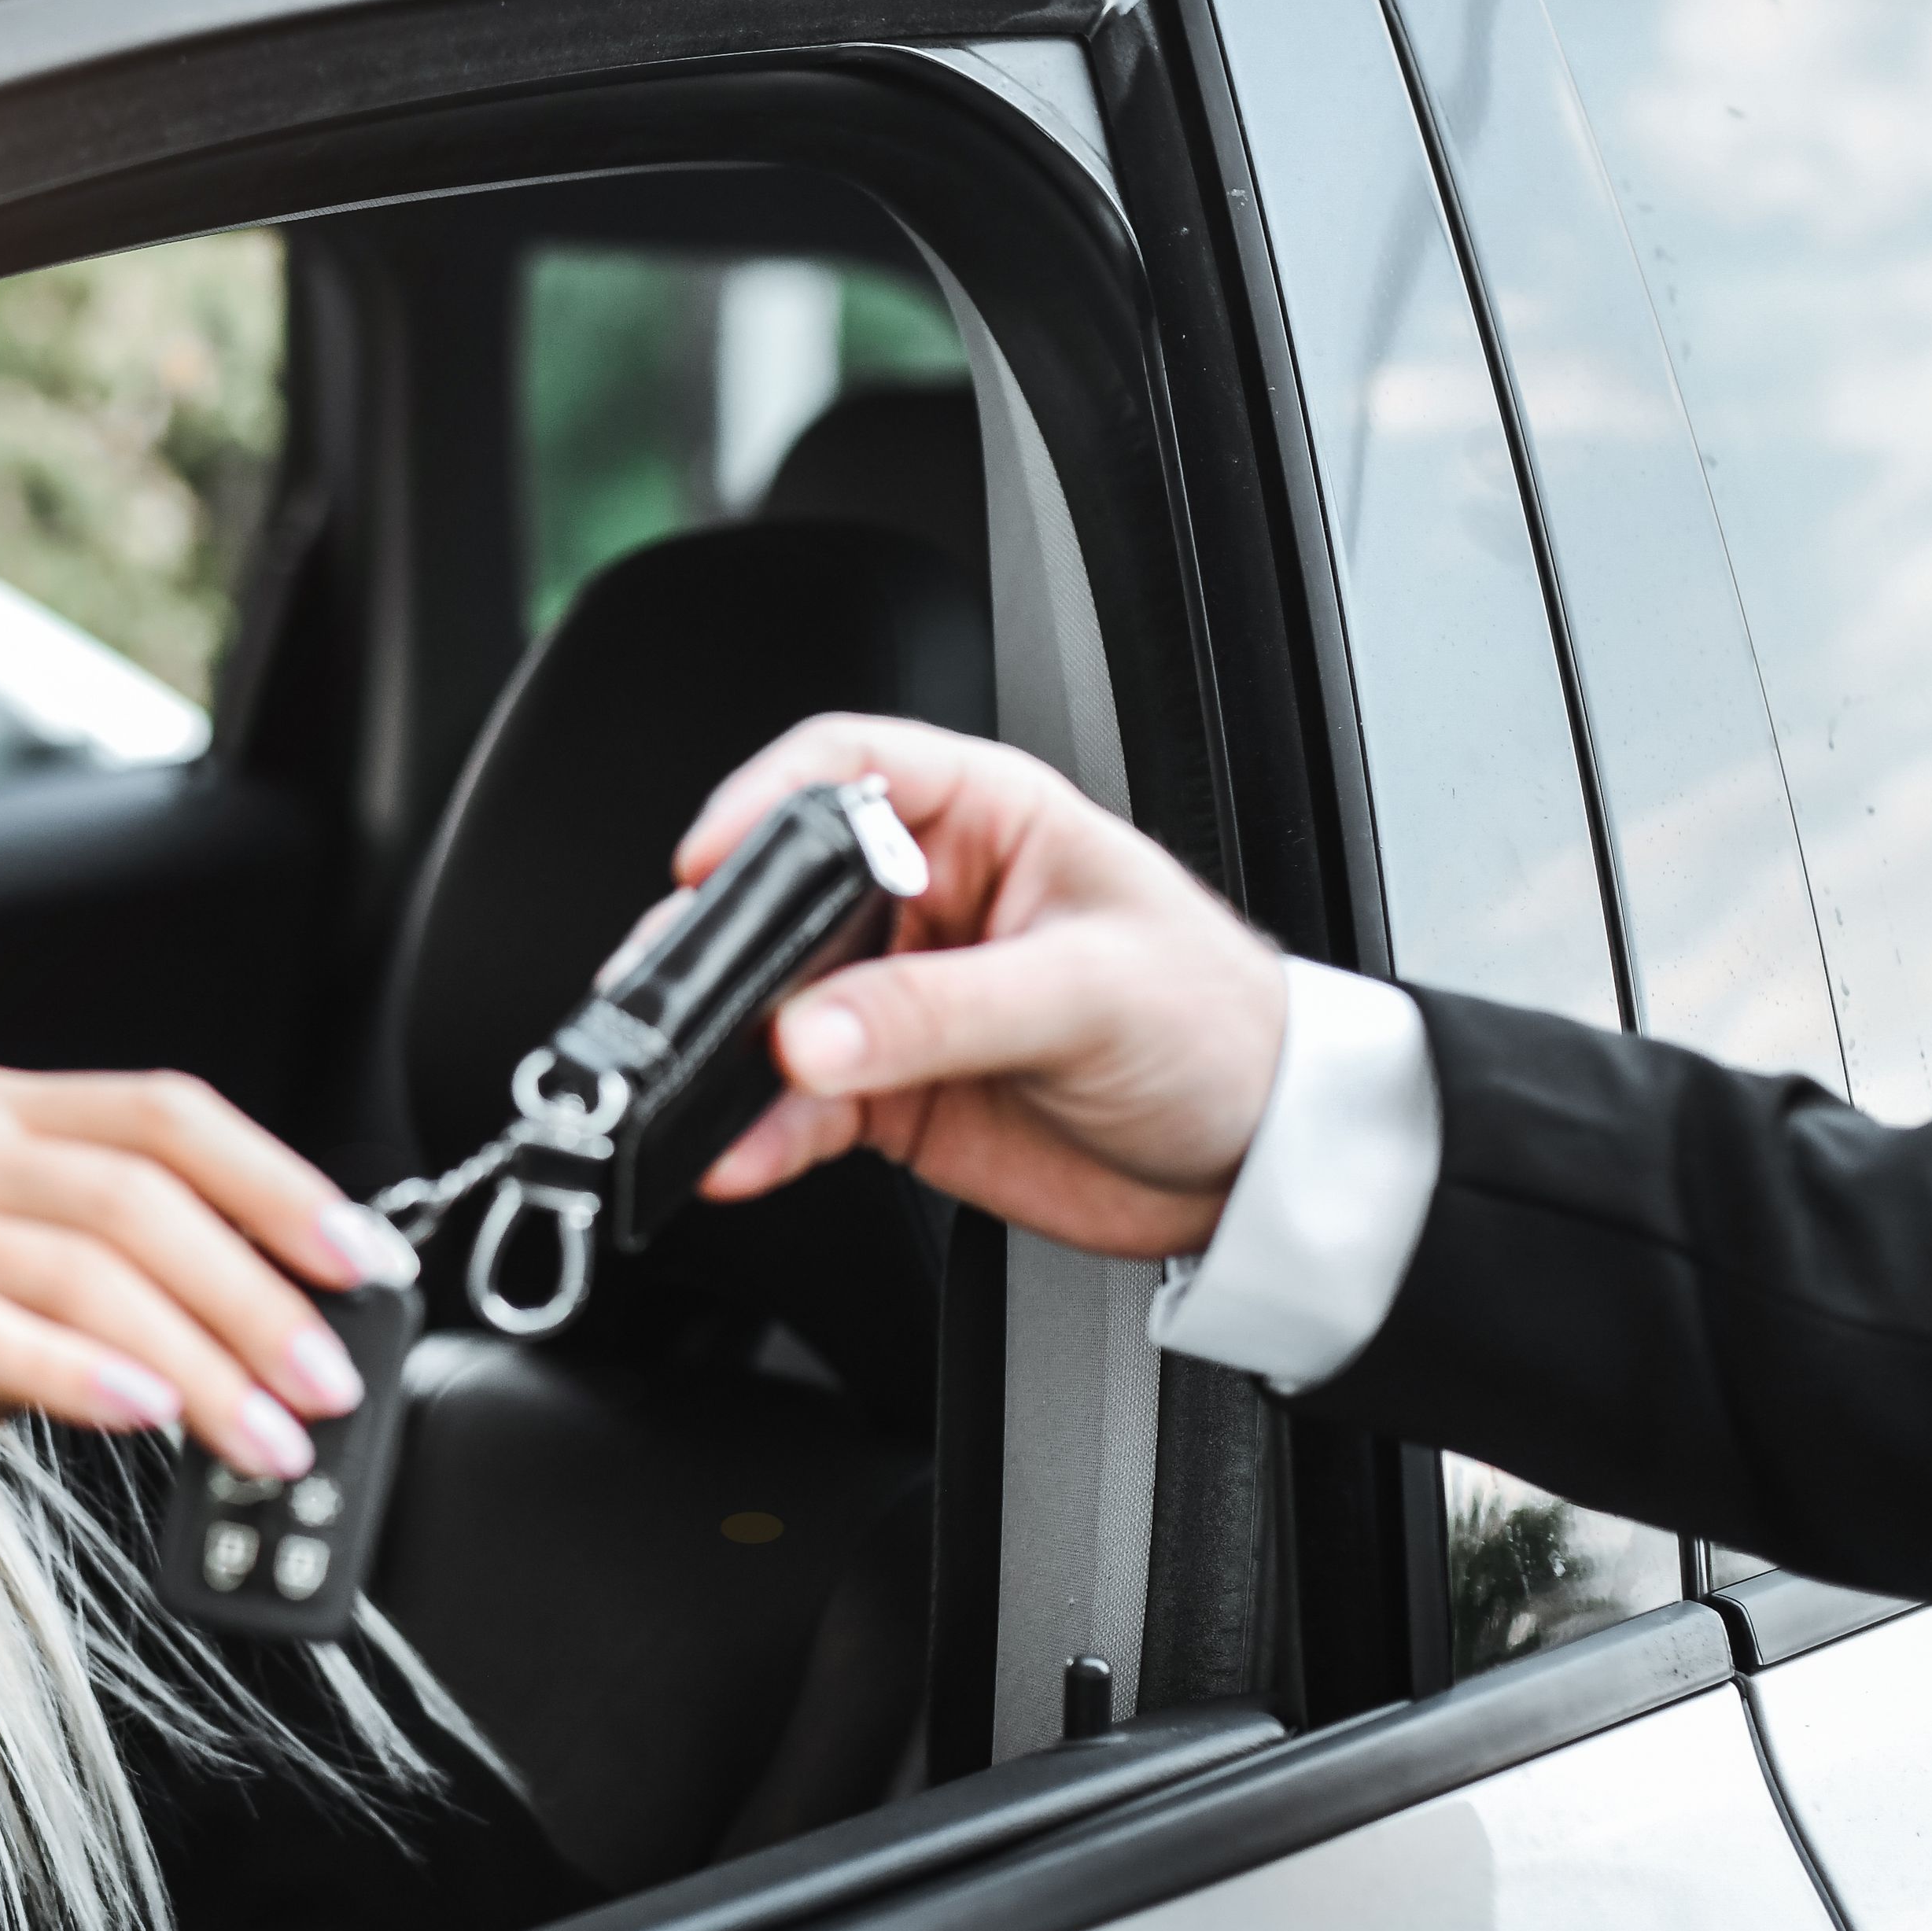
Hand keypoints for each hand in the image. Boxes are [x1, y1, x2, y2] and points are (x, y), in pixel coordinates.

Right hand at [0, 1066, 400, 1525]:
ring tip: (267, 1437)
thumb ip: (127, 1292)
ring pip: (86, 1265)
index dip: (280, 1184)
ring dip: (200, 1358)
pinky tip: (151, 1415)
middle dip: (259, 1295)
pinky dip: (84, 1373)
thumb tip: (280, 1336)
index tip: (363, 1264)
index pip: (170, 1117)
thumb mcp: (15, 1297)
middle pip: (143, 1195)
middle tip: (329, 1382)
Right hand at [678, 716, 1289, 1261]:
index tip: (709, 860)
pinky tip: (739, 1154)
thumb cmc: (1220, 1027)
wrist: (1262, 1161)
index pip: (849, 769)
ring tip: (679, 1082)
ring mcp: (902, 1002)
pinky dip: (762, 1134)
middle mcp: (929, 901)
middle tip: (669, 989)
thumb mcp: (1086, 996)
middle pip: (782, 895)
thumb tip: (812, 1032)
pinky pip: (799, 1108)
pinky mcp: (894, 1095)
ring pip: (773, 1009)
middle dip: (717, 943)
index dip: (766, 800)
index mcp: (987, 820)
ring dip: (720, 1048)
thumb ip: (941, 1011)